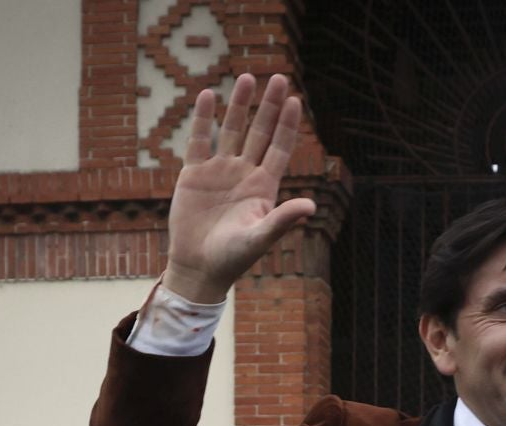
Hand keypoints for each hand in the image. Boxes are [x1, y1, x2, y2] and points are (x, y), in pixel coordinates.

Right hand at [162, 74, 318, 304]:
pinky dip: (203, 119)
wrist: (199, 268)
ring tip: (247, 78)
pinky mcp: (194, 174)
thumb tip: (312, 206)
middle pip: (260, 132)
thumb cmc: (232, 258)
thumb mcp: (259, 238)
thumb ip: (283, 220)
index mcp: (264, 187)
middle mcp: (244, 174)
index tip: (295, 100)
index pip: (280, 148)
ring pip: (231, 130)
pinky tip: (207, 95)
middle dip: (269, 106)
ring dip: (239, 105)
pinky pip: (199, 141)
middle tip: (279, 77)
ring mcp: (219, 172)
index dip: (287, 125)